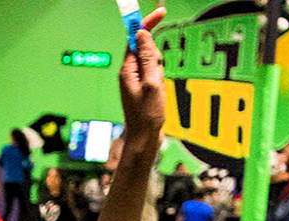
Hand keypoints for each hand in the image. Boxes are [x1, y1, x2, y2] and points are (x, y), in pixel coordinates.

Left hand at [118, 10, 167, 143]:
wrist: (144, 141)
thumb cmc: (147, 117)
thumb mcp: (151, 84)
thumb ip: (148, 58)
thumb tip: (142, 34)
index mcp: (127, 70)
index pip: (135, 38)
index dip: (147, 23)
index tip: (161, 12)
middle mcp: (129, 73)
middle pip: (146, 51)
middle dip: (157, 59)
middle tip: (158, 81)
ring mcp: (136, 81)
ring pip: (153, 64)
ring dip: (160, 73)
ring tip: (158, 94)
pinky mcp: (143, 89)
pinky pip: (154, 76)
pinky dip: (160, 82)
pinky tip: (159, 97)